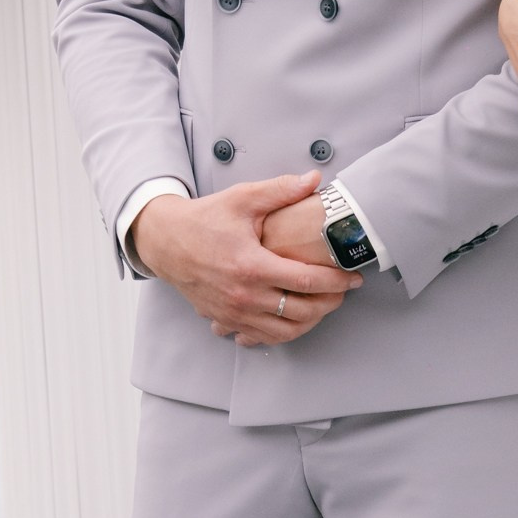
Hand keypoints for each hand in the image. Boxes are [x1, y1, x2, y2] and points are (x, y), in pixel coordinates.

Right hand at [132, 171, 351, 344]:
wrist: (165, 241)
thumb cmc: (203, 220)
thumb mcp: (242, 199)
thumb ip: (280, 190)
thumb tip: (314, 179)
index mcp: (251, 266)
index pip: (306, 281)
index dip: (336, 281)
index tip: (352, 277)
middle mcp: (244, 296)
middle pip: (302, 312)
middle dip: (330, 303)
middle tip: (342, 291)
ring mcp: (234, 313)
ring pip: (285, 331)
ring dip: (311, 322)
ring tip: (323, 304)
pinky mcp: (226, 320)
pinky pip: (262, 338)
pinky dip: (283, 333)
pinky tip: (294, 319)